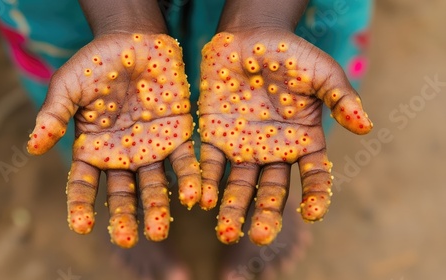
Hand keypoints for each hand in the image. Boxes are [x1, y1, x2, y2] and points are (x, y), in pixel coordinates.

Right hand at [27, 33, 200, 247]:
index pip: (84, 184)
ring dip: (158, 208)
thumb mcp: (68, 86)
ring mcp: (151, 149)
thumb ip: (53, 116)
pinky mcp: (178, 136)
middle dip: (123, 217)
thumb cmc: (96, 63)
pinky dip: (190, 179)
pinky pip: (185, 162)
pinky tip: (194, 197)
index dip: (81, 205)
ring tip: (159, 229)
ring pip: (155, 185)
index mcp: (92, 149)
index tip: (81, 226)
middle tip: (125, 239)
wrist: (134, 41)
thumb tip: (32, 147)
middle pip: (122, 193)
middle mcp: (122, 156)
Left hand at [198, 31, 371, 244]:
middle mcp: (274, 152)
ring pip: (240, 185)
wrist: (248, 37)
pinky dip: (207, 183)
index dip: (316, 196)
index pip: (314, 177)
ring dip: (232, 209)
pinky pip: (211, 164)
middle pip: (272, 190)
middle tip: (259, 237)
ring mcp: (244, 148)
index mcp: (304, 141)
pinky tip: (202, 200)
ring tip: (226, 232)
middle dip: (266, 214)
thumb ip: (342, 98)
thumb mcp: (322, 71)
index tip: (312, 213)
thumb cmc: (290, 53)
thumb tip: (365, 126)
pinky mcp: (216, 138)